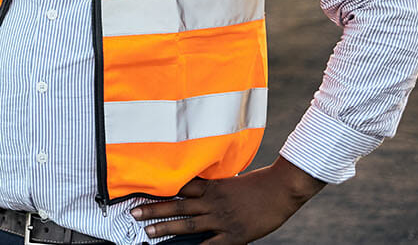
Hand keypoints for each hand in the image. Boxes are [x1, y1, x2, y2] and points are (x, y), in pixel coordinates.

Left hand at [130, 156, 326, 243]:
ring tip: (148, 232)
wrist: (282, 189)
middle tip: (135, 213)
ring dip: (166, 228)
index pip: (180, 189)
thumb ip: (212, 188)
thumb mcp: (231, 182)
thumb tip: (195, 191)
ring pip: (188, 224)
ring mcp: (222, 219)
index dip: (160, 191)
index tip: (142, 193)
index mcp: (212, 188)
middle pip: (178, 205)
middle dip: (154, 210)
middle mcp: (212, 202)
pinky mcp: (234, 235)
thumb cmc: (258, 185)